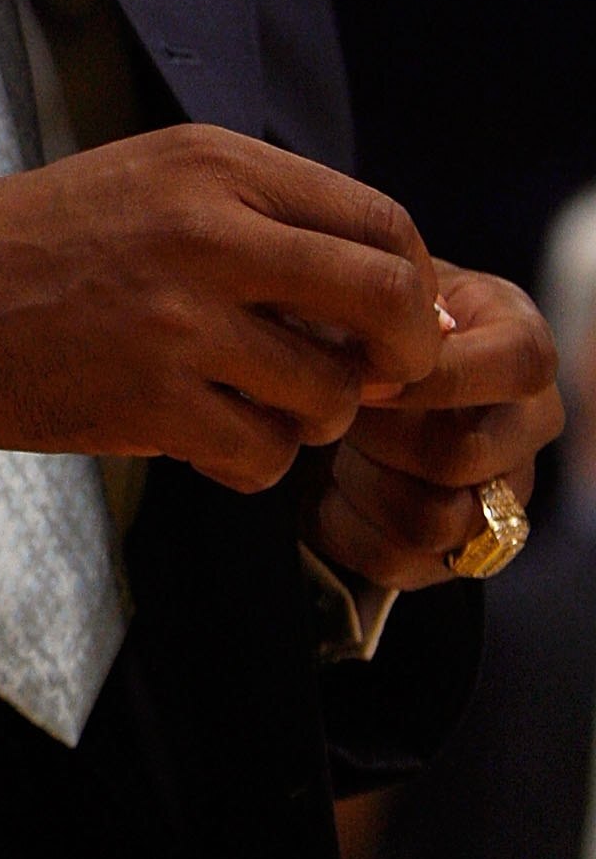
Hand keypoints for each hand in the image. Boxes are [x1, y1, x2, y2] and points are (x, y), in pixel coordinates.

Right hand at [0, 125, 442, 490]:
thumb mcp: (164, 178)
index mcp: (217, 164)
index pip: (378, 220)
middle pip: (384, 298)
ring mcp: (182, 319)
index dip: (411, 281)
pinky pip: (265, 454)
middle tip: (375, 376)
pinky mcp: (153, 399)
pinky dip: (253, 459)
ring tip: (258, 400)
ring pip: (330, 393)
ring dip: (312, 415)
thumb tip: (385, 286)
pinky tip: (209, 434)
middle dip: (403, 353)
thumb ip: (269, 214)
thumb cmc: (61, 239)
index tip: (392, 318)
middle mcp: (209, 231)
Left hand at [303, 266, 562, 589]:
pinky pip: (398, 561)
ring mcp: (502, 496)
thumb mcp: (368, 296)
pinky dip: (344, 524)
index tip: (366, 377)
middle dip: (379, 434)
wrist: (336, 384)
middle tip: (335, 408)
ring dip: (361, 480)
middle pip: (464, 455)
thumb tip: (366, 351)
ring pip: (434, 519)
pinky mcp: (457, 553)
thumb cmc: (358, 326)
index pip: (520, 366)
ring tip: (335, 443)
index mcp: (519, 344)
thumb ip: (375, 311)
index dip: (439, 376)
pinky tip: (330, 484)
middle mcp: (528, 425)